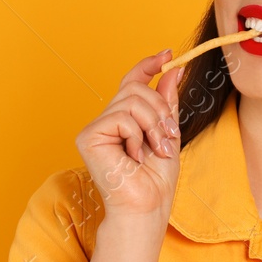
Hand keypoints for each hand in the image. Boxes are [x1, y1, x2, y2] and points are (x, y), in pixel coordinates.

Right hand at [75, 50, 184, 223]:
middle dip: (160, 111)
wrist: (146, 207)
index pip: (133, 82)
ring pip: (131, 101)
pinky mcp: (87, 136)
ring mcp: (95, 128)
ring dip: (153, 125)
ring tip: (155, 150)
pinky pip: (121, 117)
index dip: (149, 65)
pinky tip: (134, 157)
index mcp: (124, 120)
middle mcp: (106, 120)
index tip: (169, 55)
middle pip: (136, 89)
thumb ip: (167, 103)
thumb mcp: (168, 134)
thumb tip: (174, 69)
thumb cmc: (155, 180)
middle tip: (168, 138)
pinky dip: (137, 136)